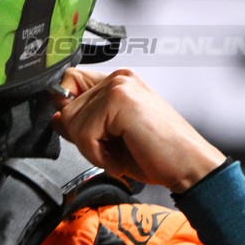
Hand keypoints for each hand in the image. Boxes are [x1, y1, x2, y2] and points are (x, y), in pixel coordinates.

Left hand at [50, 68, 225, 191]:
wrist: (190, 167)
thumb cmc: (159, 154)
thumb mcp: (111, 139)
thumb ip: (83, 123)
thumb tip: (55, 116)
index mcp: (119, 82)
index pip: (69, 83)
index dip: (69, 110)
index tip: (88, 136)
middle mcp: (119, 78)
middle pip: (66, 106)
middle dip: (82, 138)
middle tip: (112, 151)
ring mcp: (119, 85)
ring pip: (71, 120)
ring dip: (91, 149)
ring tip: (118, 155)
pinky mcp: (120, 100)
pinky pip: (83, 131)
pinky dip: (97, 154)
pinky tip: (119, 158)